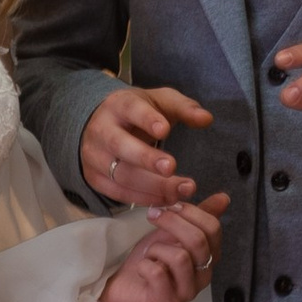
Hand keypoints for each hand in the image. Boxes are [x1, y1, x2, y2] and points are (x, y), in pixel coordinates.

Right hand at [81, 85, 213, 205]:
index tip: (165, 131)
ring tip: (180, 191)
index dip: (146, 120)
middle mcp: (101, 130)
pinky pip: (117, 193)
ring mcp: (94, 156)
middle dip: (146, 158)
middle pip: (120, 145)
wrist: (99, 124)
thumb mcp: (160, 102)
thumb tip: (206, 119)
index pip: (131, 110)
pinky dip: (143, 199)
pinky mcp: (94, 178)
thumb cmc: (137, 112)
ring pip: (120, 174)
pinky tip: (166, 200)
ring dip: (151, 186)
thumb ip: (184, 108)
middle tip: (172, 168)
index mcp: (118, 105)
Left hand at [100, 194, 230, 301]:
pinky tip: (143, 268)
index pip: (213, 228)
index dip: (190, 211)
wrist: (125, 289)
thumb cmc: (151, 260)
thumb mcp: (172, 233)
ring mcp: (187, 292)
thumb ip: (196, 217)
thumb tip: (224, 198)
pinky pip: (158, 273)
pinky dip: (145, 264)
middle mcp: (203, 276)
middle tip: (153, 216)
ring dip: (157, 248)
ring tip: (150, 253)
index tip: (168, 205)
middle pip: (198, 240)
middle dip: (172, 222)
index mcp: (208, 257)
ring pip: (180, 257)